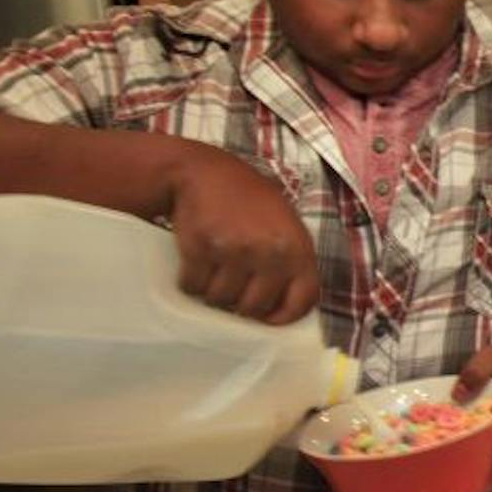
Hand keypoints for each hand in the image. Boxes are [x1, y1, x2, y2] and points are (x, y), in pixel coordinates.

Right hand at [164, 147, 317, 322]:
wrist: (207, 173)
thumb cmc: (251, 202)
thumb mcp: (286, 226)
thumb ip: (290, 262)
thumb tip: (283, 308)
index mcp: (297, 248)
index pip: (301, 301)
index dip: (283, 317)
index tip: (268, 319)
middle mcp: (269, 253)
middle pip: (253, 308)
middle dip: (240, 305)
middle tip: (233, 288)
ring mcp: (233, 251)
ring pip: (219, 300)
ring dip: (213, 293)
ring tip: (215, 270)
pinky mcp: (200, 248)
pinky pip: (192, 287)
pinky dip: (190, 282)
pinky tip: (197, 263)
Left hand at [455, 345, 491, 491]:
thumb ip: (479, 369)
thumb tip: (458, 392)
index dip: (491, 485)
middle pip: (489, 478)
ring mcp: (491, 447)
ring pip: (477, 473)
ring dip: (458, 485)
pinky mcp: (479, 444)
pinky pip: (467, 460)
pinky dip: (451, 469)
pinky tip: (428, 472)